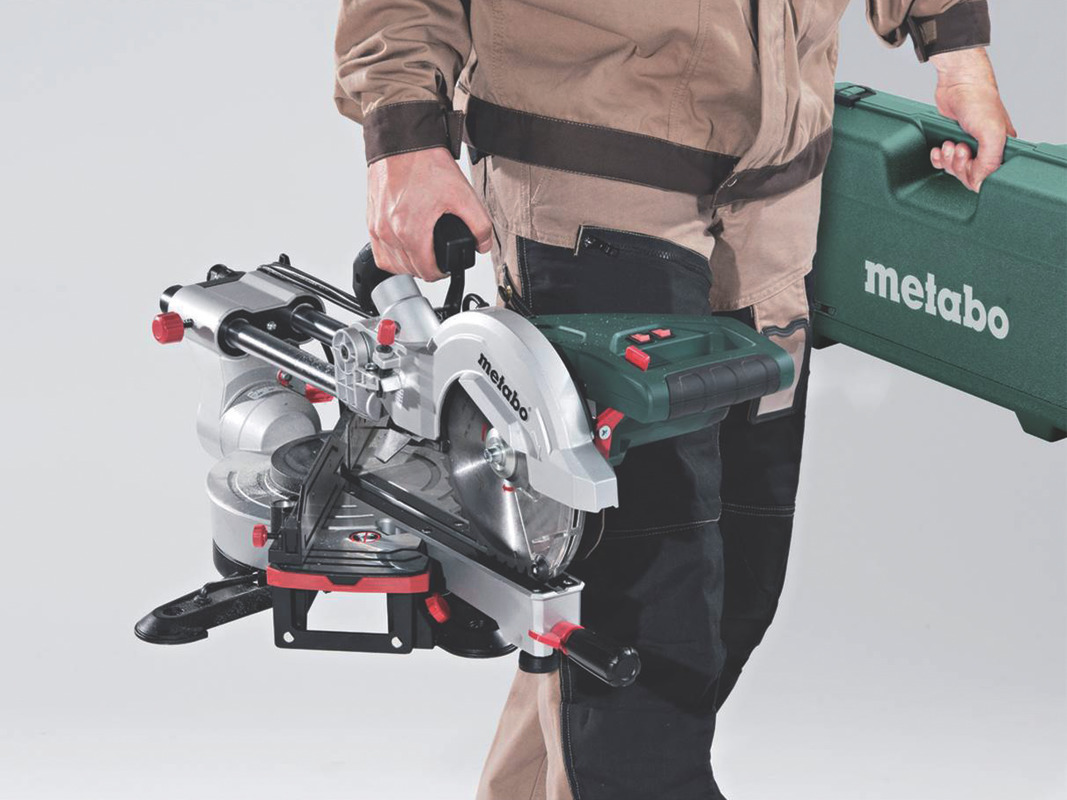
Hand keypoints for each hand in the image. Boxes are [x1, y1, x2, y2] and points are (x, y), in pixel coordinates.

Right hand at [367, 147, 492, 279]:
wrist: (402, 141)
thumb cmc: (425, 163)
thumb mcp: (463, 194)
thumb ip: (479, 224)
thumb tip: (482, 245)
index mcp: (411, 230)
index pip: (427, 272)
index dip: (442, 272)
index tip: (447, 264)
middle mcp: (389, 232)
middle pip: (410, 270)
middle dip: (428, 267)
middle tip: (439, 256)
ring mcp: (377, 226)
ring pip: (392, 265)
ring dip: (409, 264)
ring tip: (423, 253)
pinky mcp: (370, 219)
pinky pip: (378, 252)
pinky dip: (391, 256)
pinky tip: (403, 248)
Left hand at [929, 48, 1015, 192]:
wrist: (957, 83)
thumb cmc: (979, 100)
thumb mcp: (990, 133)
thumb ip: (989, 161)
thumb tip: (980, 183)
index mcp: (1003, 148)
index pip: (989, 177)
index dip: (974, 173)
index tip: (970, 158)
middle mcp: (987, 149)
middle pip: (969, 175)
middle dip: (959, 164)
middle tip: (959, 147)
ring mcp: (969, 146)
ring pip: (955, 170)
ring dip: (947, 160)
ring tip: (949, 144)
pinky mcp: (953, 142)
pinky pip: (943, 162)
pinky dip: (938, 158)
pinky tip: (939, 148)